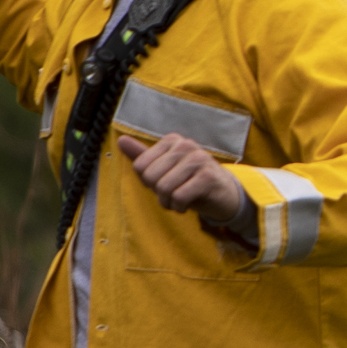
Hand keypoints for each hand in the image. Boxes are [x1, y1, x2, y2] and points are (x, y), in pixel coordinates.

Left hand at [122, 131, 258, 252]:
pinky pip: (179, 197)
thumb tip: (121, 140)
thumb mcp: (165, 169)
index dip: (148, 182)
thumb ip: (142, 156)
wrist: (225, 194)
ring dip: (168, 202)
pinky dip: (179, 207)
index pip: (140, 166)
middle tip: (172, 195)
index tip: (164, 182)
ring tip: (179, 200)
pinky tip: (187, 205)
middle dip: (158, 193)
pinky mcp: (208, 177)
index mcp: (173, 140)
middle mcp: (186, 145)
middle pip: (150, 177)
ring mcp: (199, 159)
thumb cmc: (190, 181)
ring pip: (164, 187)